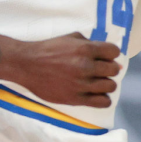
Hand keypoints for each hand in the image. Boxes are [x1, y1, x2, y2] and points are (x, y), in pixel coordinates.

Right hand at [4, 33, 121, 107]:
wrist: (26, 64)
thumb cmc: (50, 49)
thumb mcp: (72, 38)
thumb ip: (93, 44)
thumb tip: (114, 58)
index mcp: (86, 49)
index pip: (114, 52)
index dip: (110, 54)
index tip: (102, 57)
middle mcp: (85, 66)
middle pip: (114, 70)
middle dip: (109, 69)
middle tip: (99, 70)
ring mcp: (80, 84)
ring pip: (111, 86)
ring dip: (106, 84)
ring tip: (96, 82)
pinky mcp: (74, 99)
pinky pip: (102, 102)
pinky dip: (103, 99)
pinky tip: (95, 94)